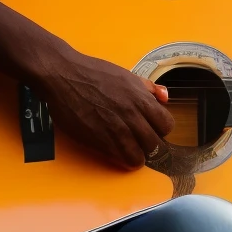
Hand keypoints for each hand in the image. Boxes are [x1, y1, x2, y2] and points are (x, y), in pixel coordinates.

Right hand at [34, 45, 173, 170]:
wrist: (64, 76)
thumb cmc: (93, 73)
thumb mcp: (126, 75)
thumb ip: (148, 87)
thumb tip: (165, 96)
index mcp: (140, 98)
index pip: (167, 124)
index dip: (161, 129)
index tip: (154, 129)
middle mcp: (131, 115)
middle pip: (155, 144)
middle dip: (150, 145)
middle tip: (141, 142)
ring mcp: (115, 130)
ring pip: (139, 156)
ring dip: (136, 156)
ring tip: (130, 151)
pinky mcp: (99, 140)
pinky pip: (119, 158)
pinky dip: (121, 159)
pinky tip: (117, 151)